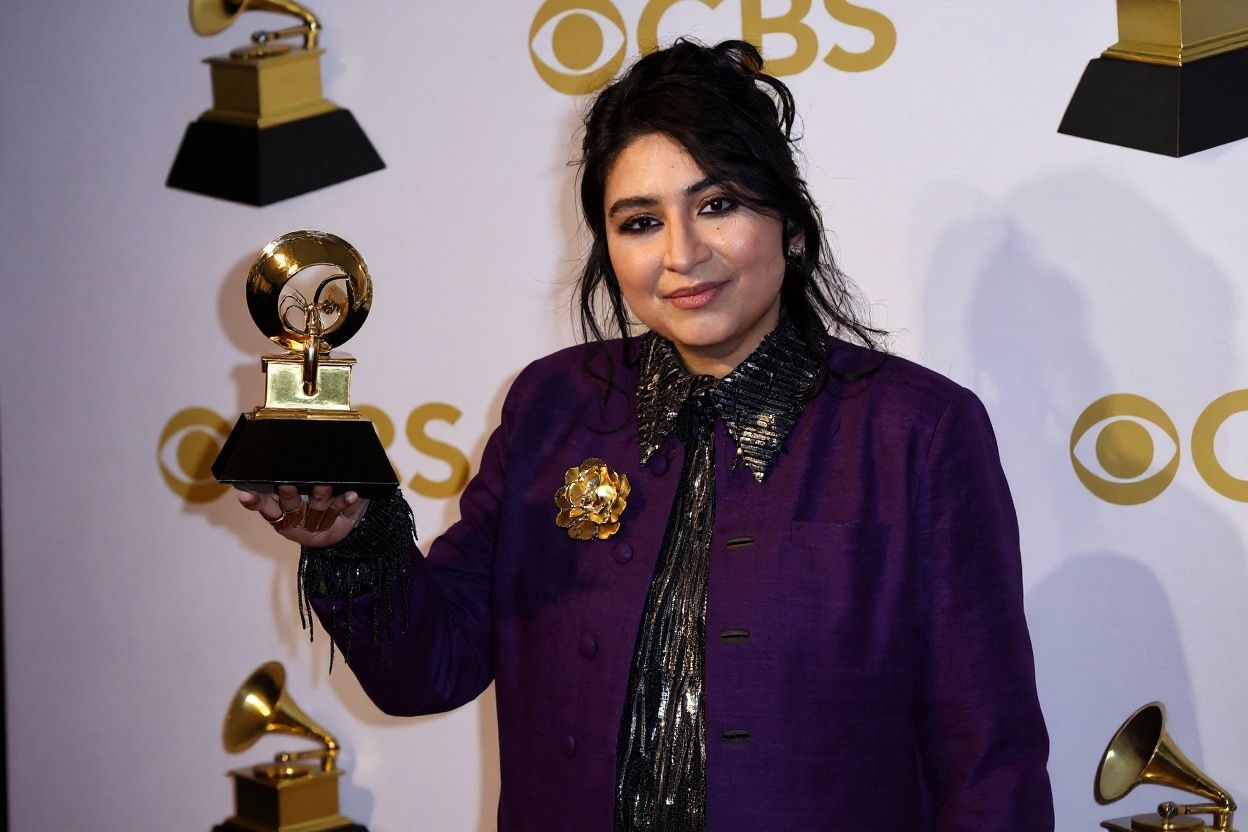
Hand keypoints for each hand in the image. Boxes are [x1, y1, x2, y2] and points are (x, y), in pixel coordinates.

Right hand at [237, 484, 369, 546]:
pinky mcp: (339, 526)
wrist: (342, 515)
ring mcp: (317, 526)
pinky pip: (343, 513)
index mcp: (280, 510)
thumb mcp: (296, 483)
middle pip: (291, 508)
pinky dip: (346, 502)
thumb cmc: (311, 492)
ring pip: (317, 511)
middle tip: (287, 484)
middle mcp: (296, 520)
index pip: (263, 506)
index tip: (246, 493)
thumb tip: (268, 451)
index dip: (254, 501)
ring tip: (324, 485)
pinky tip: (351, 494)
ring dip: (320, 497)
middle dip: (289, 496)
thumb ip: (281, 474)